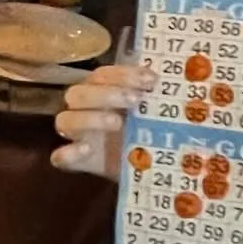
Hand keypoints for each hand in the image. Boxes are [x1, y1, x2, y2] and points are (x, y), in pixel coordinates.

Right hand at [49, 62, 154, 179]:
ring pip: (65, 120)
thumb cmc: (155, 133)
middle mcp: (86, 110)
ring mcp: (79, 137)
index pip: (101, 75)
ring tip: (117, 123)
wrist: (152, 169)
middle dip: (106, 93)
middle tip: (135, 100)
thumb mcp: (159, 113)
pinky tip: (87, 150)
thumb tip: (181, 86)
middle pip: (77, 93)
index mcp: (102, 92)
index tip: (150, 80)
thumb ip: (163, 98)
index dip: (123, 74)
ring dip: (89, 118)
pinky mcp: (78, 162)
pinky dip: (69, 153)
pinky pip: (60, 157)